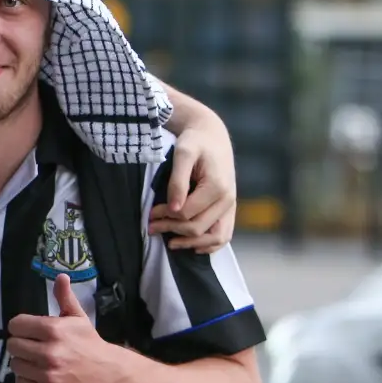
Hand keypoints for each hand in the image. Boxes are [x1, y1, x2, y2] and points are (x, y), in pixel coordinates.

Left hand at [6, 274, 120, 382]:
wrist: (109, 374)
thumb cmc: (89, 343)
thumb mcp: (78, 317)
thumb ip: (64, 297)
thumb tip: (61, 276)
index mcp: (53, 330)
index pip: (15, 325)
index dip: (20, 326)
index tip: (28, 330)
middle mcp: (48, 353)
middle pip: (12, 345)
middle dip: (21, 344)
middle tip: (33, 346)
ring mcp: (47, 375)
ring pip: (15, 365)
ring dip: (24, 362)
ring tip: (37, 361)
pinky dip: (27, 379)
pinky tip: (40, 375)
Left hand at [149, 122, 235, 253]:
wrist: (212, 135)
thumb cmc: (195, 142)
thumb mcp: (183, 153)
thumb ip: (178, 181)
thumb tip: (173, 209)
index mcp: (217, 186)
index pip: (187, 213)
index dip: (166, 217)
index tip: (150, 213)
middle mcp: (227, 199)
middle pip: (198, 227)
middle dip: (172, 229)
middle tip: (151, 226)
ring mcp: (231, 205)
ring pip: (216, 237)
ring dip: (192, 243)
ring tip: (170, 243)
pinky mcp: (229, 208)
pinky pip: (225, 234)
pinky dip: (210, 245)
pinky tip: (194, 246)